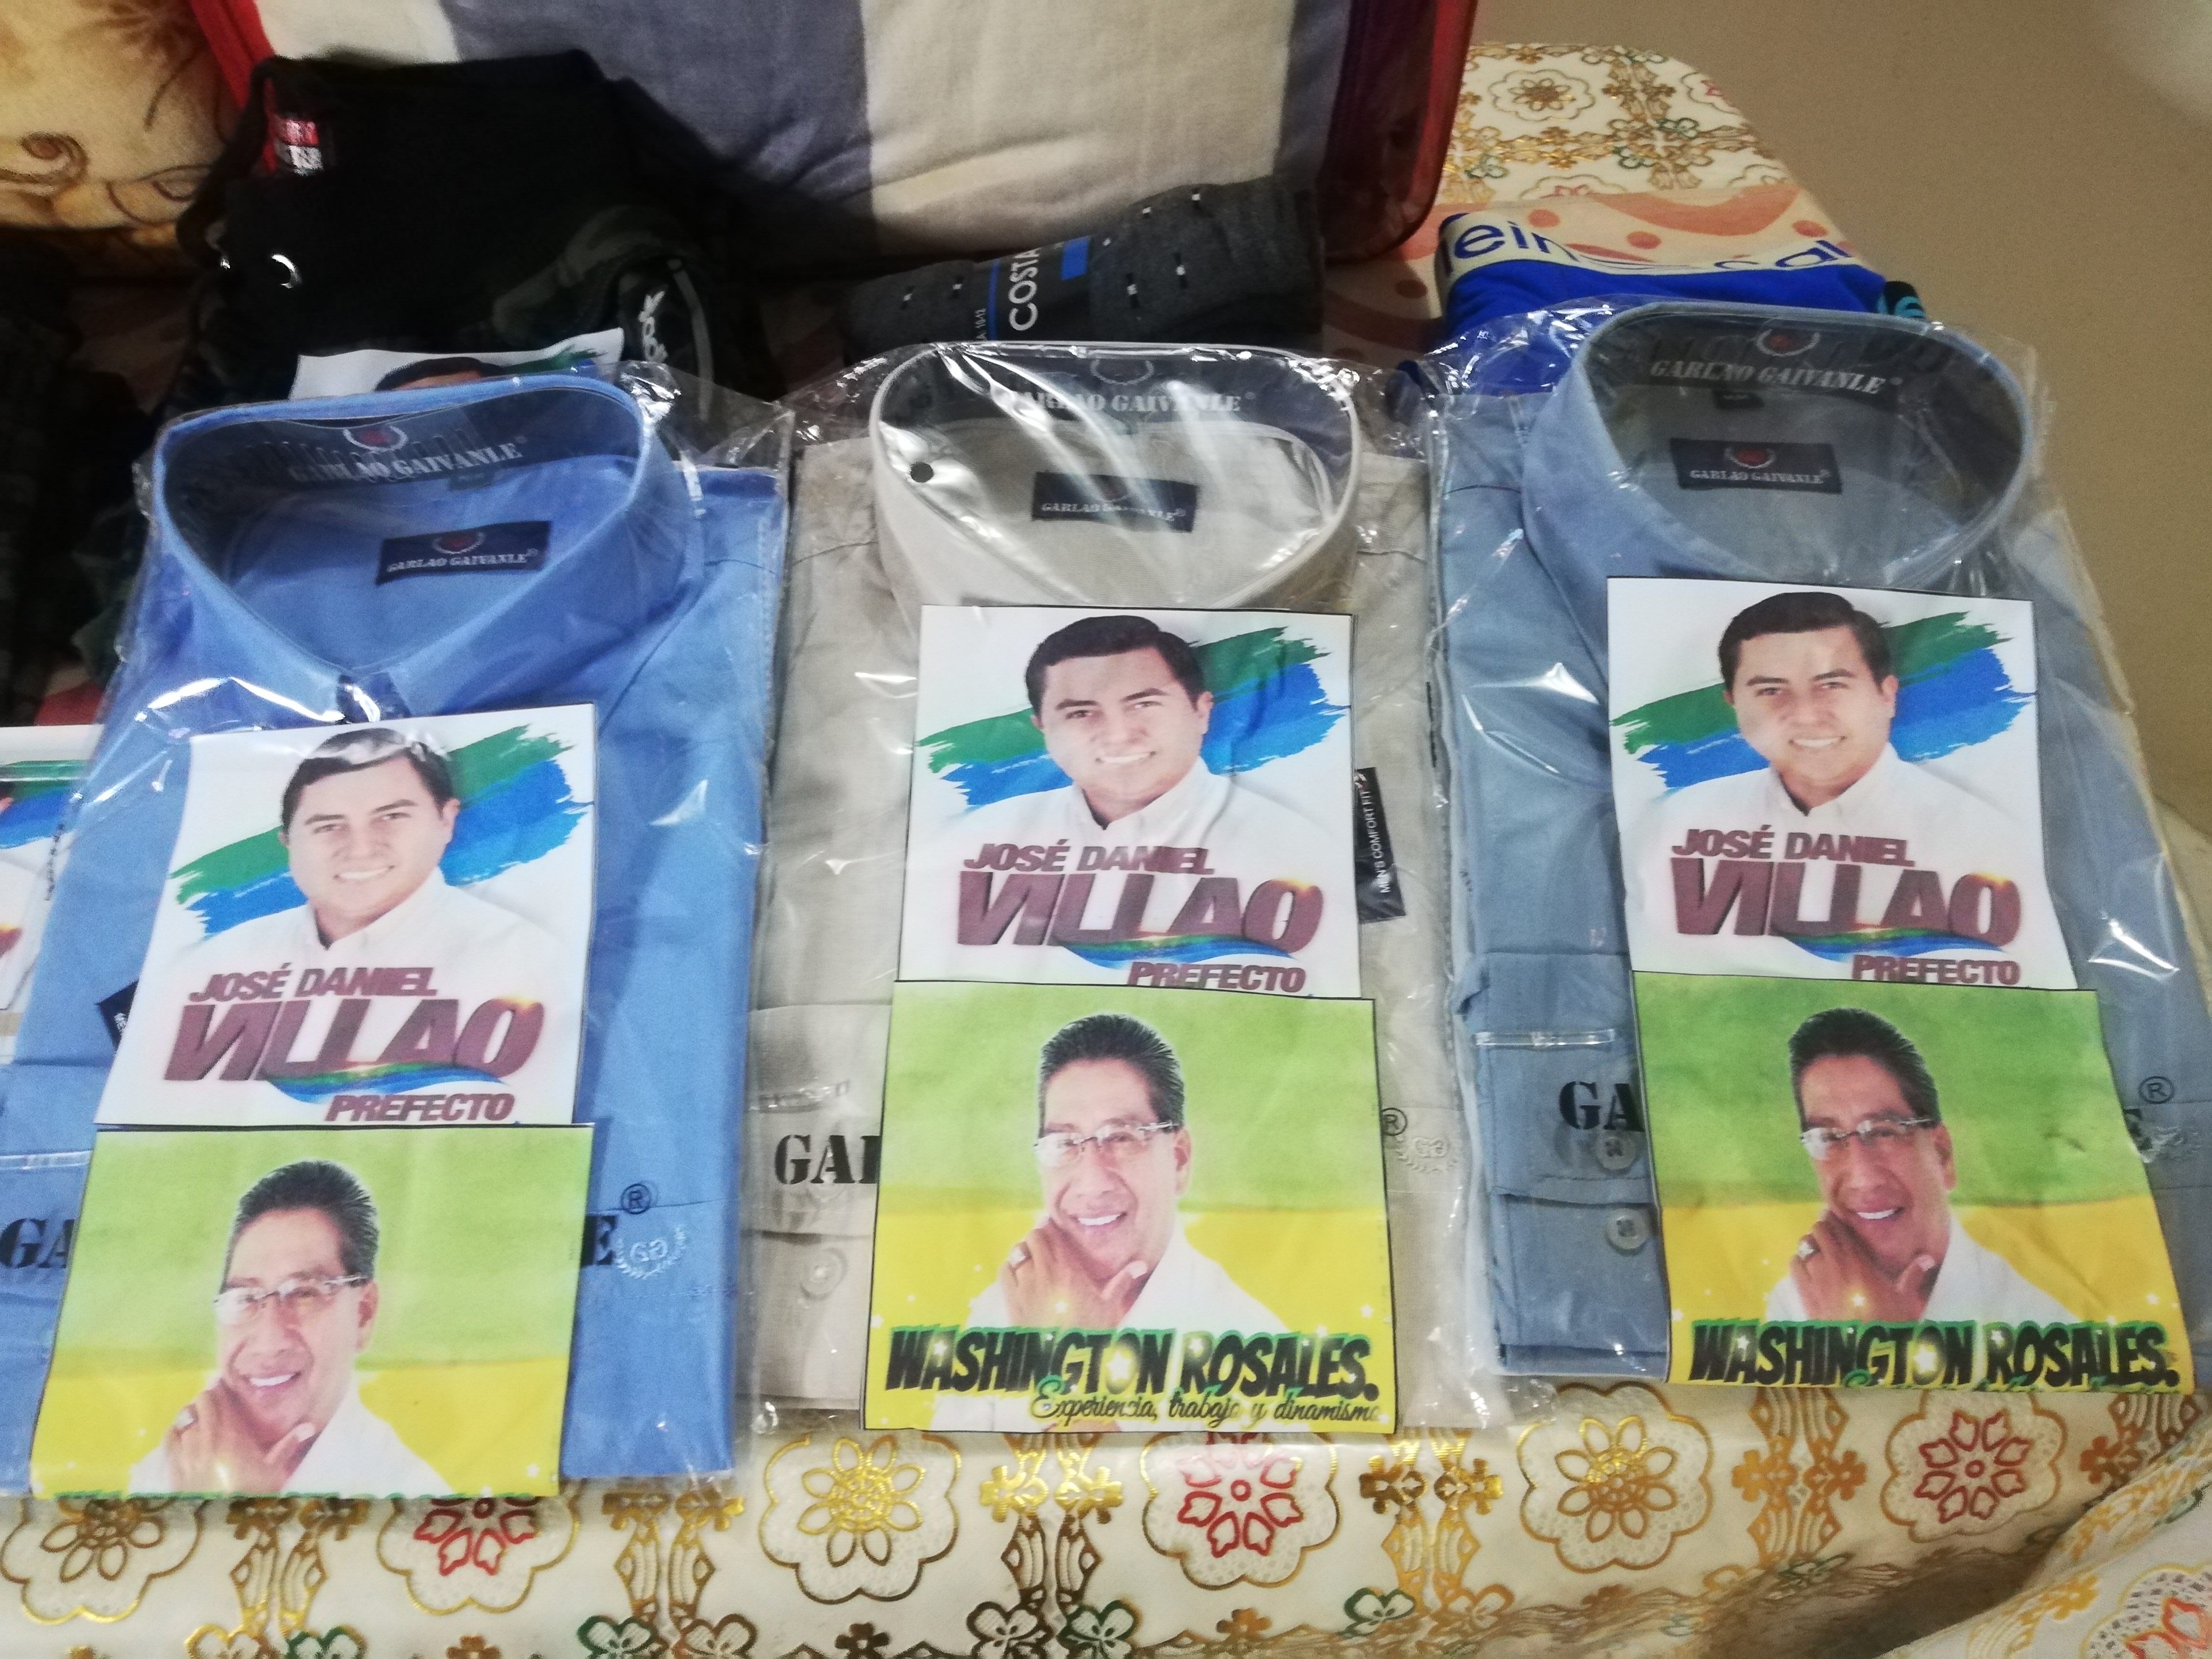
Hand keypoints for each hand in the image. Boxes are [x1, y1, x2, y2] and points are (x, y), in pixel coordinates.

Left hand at [159, 1384, 318, 1493]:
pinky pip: (169, 1437)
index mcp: (232, 1434)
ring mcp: (187, 1451)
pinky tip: (182, 1430)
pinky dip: (175, 1429)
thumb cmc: (251, 1494)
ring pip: (184, 1418)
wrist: (220, 1523)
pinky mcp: (174, 1465)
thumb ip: (288, 1446)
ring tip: (200, 1415)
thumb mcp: (274, 1471)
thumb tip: (310, 1425)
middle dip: (208, 1399)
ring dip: (193, 1413)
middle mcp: (206, 1437)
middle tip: (216, 1400)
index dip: (221, 1388)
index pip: (220, 1399)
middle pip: (200, 1403)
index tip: (226, 1385)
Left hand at [998, 1223, 1148, 1328]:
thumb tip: (1141, 1264)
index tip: (1055, 1225)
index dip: (1051, 1226)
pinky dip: (1010, 1267)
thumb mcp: (1109, 1307)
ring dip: (1024, 1251)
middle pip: (1032, 1237)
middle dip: (1039, 1236)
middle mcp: (1042, 1271)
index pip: (1052, 1233)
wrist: (1060, 1360)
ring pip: (1017, 1252)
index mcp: (1067, 1269)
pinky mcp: (1011, 1299)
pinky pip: (1004, 1271)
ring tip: (1032, 1256)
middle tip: (1046, 1242)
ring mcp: (1024, 1284)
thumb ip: (1122, 1282)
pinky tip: (1018, 1273)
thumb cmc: (1088, 1331)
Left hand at [1788, 1213, 1939, 1323]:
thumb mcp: (1906, 1299)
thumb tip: (1928, 1257)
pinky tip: (1806, 1266)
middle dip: (1823, 1230)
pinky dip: (1799, 1261)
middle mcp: (1834, 1264)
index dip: (1834, 1220)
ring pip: (1804, 1246)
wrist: (1864, 1352)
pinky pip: (1794, 1266)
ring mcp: (1816, 1278)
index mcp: (1858, 1261)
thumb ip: (1914, 1275)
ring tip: (1818, 1249)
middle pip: (1818, 1232)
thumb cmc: (1888, 1323)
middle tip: (1829, 1233)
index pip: (1838, 1228)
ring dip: (1810, 1245)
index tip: (1836, 1218)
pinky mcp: (1804, 1293)